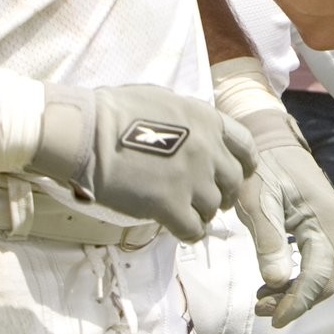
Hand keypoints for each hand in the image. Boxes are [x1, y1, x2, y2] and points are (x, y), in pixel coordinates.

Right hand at [27, 82, 256, 241]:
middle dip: (225, 194)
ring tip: (186, 214)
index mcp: (207, 119)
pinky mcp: (171, 205)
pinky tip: (178, 229)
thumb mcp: (163, 101)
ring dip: (202, 213)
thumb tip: (191, 132)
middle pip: (233, 181)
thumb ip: (187, 120)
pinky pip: (194, 229)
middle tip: (211, 201)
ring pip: (213, 207)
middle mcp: (208, 149)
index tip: (240, 174)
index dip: (244, 164)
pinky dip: (189, 232)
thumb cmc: (114, 111)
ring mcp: (192, 179)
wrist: (88, 133)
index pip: (245, 145)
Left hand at [235, 110, 333, 325]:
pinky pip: (317, 265)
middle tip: (260, 308)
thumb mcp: (258, 200)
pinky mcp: (324, 230)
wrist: (272, 142)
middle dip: (295, 301)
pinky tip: (271, 283)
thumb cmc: (263, 167)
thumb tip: (276, 281)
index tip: (272, 319)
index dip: (298, 302)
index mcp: (326, 222)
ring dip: (295, 293)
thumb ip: (267, 240)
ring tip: (260, 297)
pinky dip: (297, 280)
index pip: (319, 276)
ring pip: (322, 276)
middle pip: (325, 282)